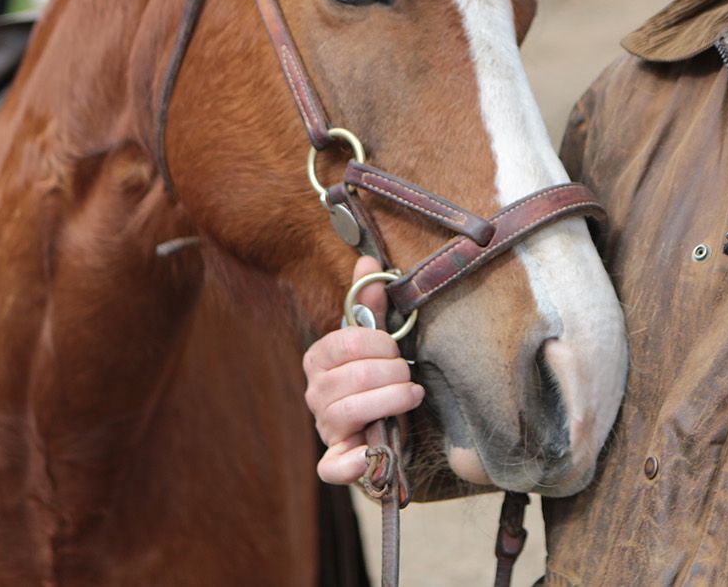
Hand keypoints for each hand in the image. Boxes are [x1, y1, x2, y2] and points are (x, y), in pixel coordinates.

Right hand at [302, 255, 424, 484]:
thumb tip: (368, 258)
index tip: (396, 348)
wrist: (390, 425)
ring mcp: (324, 428)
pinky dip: (352, 462)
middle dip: (388, 373)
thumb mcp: (377, 340)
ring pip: (347, 413)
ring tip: (412, 395)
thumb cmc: (380, 376)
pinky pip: (332, 467)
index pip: (341, 344)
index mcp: (320, 359)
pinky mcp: (336, 462)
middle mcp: (315, 393)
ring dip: (387, 402)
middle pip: (347, 379)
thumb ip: (370, 303)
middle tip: (409, 374)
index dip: (375, 344)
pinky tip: (374, 450)